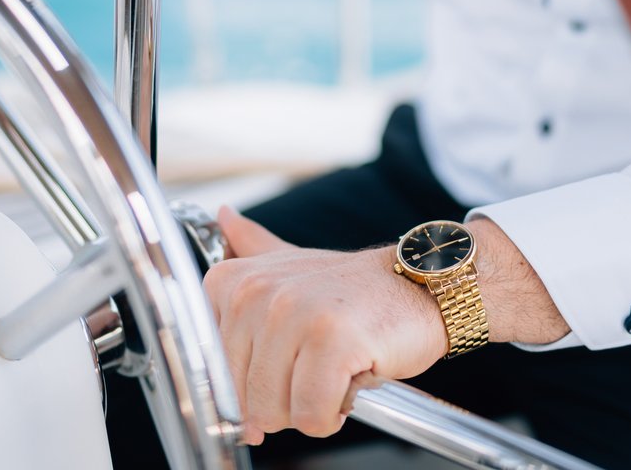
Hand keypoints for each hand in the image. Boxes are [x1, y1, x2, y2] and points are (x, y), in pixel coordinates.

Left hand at [204, 207, 448, 444]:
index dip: (251, 386)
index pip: (212, 375)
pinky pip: (311, 415)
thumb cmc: (353, 290)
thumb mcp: (294, 264)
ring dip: (310, 408)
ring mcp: (293, 313)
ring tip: (334, 368)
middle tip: (315, 365)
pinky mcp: (330, 340)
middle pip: (244, 397)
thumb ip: (254, 248)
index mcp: (235, 281)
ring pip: (274, 412)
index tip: (282, 364)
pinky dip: (332, 414)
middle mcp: (256, 292)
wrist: (418, 286)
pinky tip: (349, 380)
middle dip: (283, 400)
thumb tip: (223, 215)